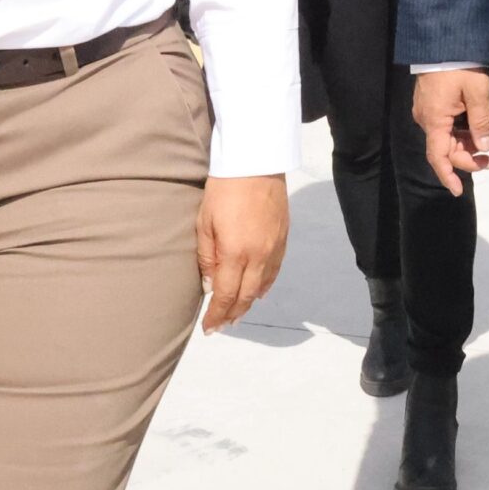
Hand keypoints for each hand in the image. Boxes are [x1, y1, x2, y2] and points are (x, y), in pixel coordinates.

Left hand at [195, 175, 287, 333]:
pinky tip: (258, 291)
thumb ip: (207, 257)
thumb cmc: (223, 190)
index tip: (208, 328)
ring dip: (249, 303)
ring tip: (237, 313)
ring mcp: (274, 248)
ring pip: (263, 286)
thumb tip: (210, 284)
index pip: (226, 295)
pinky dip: (265, 286)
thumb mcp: (205, 223)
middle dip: (232, 314)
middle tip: (221, 326)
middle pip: (246, 297)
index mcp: (236, 253)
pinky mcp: (283, 238)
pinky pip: (275, 271)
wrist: (256, 162)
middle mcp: (259, 256)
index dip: (217, 315)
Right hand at [413, 68, 488, 195]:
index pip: (438, 157)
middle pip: (445, 149)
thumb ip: (481, 122)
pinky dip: (459, 133)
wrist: (445, 40)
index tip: (458, 191)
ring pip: (446, 138)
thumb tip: (484, 147)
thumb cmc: (461, 65)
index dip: (448, 176)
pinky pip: (445, 125)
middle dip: (467, 158)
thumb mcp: (478, 92)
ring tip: (487, 145)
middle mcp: (426, 119)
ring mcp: (427, 111)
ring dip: (465, 145)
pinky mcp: (430, 103)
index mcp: (435, 120)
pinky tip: (475, 129)